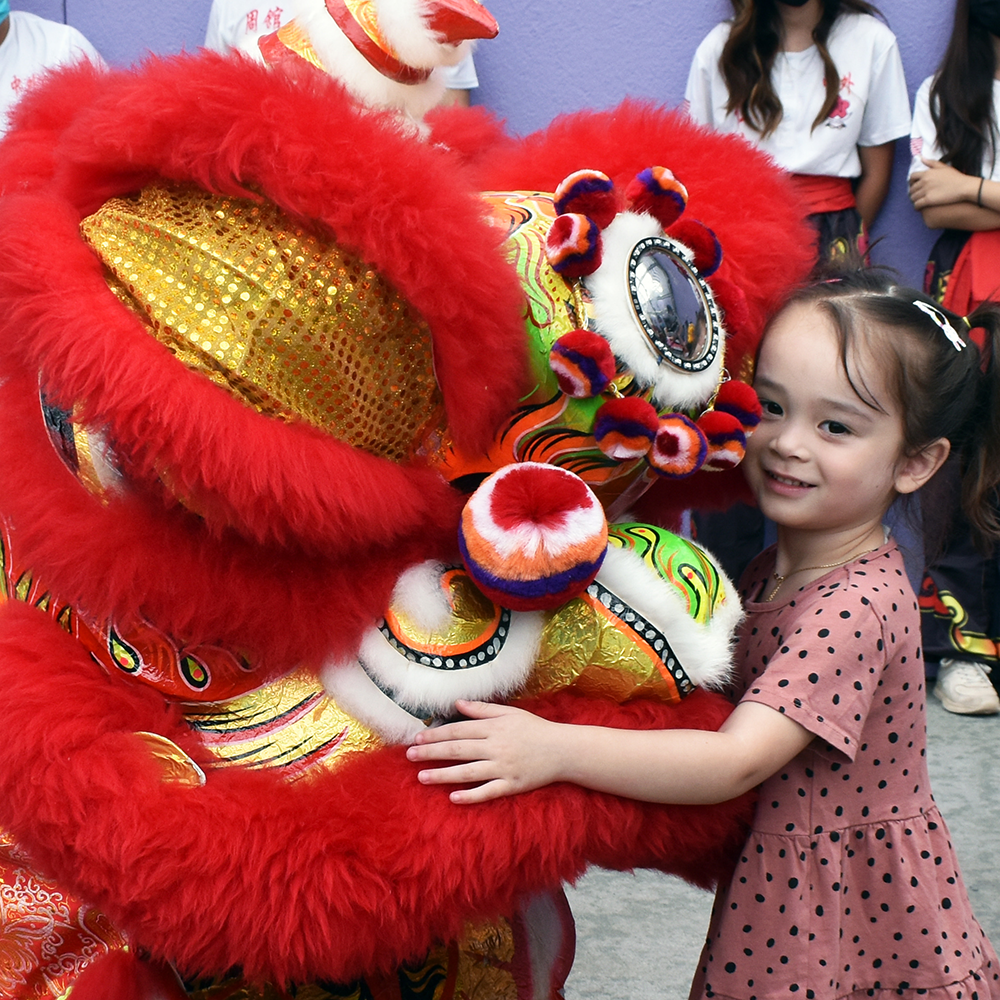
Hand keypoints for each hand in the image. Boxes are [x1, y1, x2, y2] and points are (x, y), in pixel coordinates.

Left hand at [407, 700, 563, 803]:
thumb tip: (457, 704)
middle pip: (458, 749)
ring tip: (421, 777)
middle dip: (432, 752)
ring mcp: (503, 767)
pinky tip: (452, 797)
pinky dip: (470, 795)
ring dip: (443, 774)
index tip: (417, 738)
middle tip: (409, 755)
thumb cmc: (534, 729)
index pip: (459, 730)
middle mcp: (496, 746)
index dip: (436, 734)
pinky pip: (488, 792)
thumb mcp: (509, 713)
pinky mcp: (512, 785)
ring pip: (467, 772)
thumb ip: (482, 709)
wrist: (562, 750)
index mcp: (494, 727)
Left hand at [909, 157, 978, 209]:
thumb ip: (931, 163)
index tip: (913, 185)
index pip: (912, 177)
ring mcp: (926, 191)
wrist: (964, 187)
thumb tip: (921, 158)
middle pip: (911, 188)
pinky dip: (916, 207)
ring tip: (918, 201)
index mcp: (927, 173)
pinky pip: (917, 205)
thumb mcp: (943, 167)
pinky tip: (919, 207)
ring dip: (914, 200)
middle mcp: (924, 181)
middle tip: (916, 195)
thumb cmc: (955, 177)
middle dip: (913, 192)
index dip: (911, 182)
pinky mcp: (928, 200)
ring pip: (913, 197)